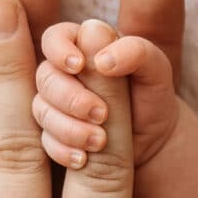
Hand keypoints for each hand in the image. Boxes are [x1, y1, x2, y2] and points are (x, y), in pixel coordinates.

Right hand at [34, 19, 179, 169]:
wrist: (153, 137)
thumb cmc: (152, 94)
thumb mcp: (156, 69)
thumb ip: (135, 52)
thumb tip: (102, 60)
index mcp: (83, 46)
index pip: (55, 38)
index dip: (60, 50)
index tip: (79, 66)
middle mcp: (62, 73)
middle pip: (45, 77)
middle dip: (71, 98)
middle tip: (101, 114)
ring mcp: (53, 104)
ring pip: (42, 110)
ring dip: (69, 127)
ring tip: (100, 141)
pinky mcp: (52, 133)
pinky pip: (45, 141)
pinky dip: (63, 150)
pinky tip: (82, 158)